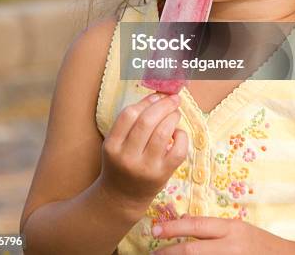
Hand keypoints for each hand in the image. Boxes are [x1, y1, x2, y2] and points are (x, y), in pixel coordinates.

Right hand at [98, 92, 187, 214]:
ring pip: (163, 133)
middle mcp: (127, 157)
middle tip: (173, 99)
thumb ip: (131, 121)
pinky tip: (178, 133)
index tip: (158, 96)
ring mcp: (145, 168)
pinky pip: (178, 151)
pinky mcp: (162, 176)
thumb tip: (158, 97)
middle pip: (147, 121)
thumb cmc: (121, 163)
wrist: (122, 198)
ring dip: (173, 118)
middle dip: (164, 105)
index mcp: (112, 145)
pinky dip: (182, 136)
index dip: (146, 101)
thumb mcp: (116, 142)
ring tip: (175, 114)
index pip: (129, 115)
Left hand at [150, 214, 285, 253]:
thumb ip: (212, 228)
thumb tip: (183, 222)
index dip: (173, 228)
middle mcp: (230, 247)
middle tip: (153, 253)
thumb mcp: (236, 229)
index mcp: (230, 229)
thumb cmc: (258, 243)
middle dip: (169, 252)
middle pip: (192, 250)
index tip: (155, 230)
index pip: (196, 226)